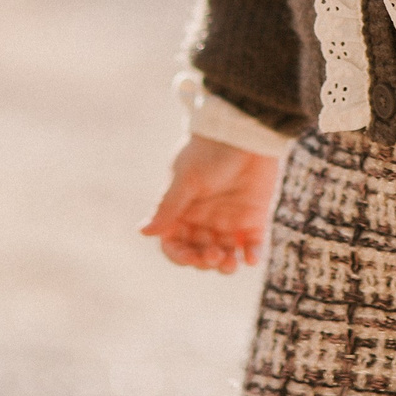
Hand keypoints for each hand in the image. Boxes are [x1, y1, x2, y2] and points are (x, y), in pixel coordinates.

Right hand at [140, 135, 280, 272]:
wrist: (246, 130)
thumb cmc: (210, 151)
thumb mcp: (186, 179)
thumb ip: (168, 207)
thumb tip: (142, 232)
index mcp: (182, 211)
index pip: (174, 243)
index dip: (179, 256)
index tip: (191, 258)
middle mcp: (203, 220)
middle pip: (198, 254)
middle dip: (204, 262)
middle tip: (214, 256)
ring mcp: (229, 220)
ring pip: (224, 255)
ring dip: (225, 265)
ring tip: (229, 264)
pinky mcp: (253, 217)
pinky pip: (251, 245)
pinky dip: (251, 255)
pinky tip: (251, 258)